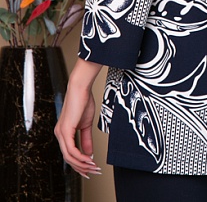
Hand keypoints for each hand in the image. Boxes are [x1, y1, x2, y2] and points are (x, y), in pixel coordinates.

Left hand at [54, 58, 101, 178]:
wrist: (80, 88)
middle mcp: (59, 134)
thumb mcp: (86, 124)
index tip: (90, 168)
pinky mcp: (65, 130)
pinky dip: (81, 157)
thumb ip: (86, 139)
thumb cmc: (83, 101)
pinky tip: (89, 159)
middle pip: (68, 158)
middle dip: (81, 167)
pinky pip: (71, 150)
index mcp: (63, 132)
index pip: (69, 153)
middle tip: (93, 171)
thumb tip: (88, 153)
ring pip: (69, 157)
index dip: (79, 163)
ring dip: (82, 164)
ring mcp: (61, 133)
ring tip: (93, 166)